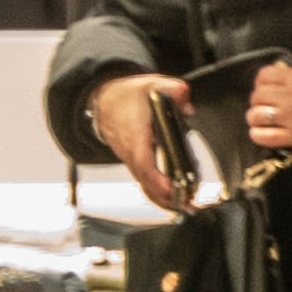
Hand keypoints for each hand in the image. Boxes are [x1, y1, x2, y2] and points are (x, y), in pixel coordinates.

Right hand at [90, 72, 191, 197]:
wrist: (104, 100)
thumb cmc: (126, 96)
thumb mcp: (152, 85)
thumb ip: (174, 90)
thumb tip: (187, 105)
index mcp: (135, 134)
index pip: (143, 161)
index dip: (156, 178)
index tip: (172, 188)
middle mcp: (130, 151)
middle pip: (145, 181)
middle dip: (165, 196)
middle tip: (187, 204)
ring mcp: (130, 159)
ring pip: (144, 185)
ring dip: (162, 199)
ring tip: (185, 206)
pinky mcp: (133, 163)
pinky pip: (144, 182)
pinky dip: (157, 194)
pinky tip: (173, 200)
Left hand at [249, 64, 291, 154]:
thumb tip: (289, 78)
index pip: (264, 75)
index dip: (261, 81)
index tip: (264, 86)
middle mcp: (291, 98)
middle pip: (256, 96)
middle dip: (257, 100)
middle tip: (264, 104)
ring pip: (255, 116)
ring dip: (255, 117)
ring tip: (262, 120)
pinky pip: (265, 138)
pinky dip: (259, 135)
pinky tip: (262, 134)